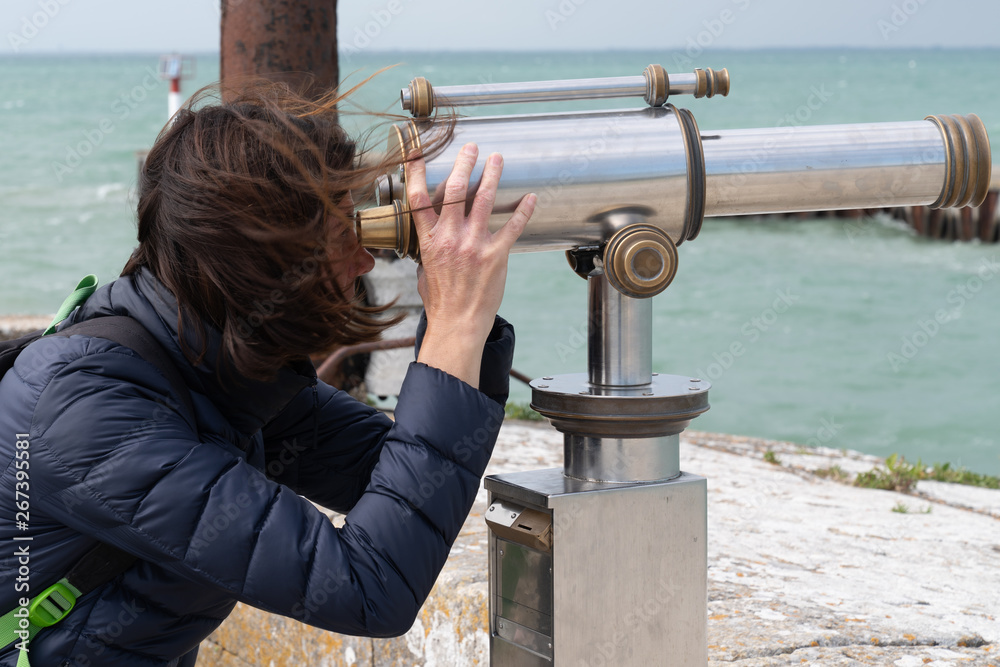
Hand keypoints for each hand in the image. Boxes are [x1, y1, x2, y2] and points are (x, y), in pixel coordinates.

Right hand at [406, 143, 535, 388]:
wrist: (458, 324)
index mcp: (429, 240)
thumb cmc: (441, 301)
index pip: (418, 198)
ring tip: (497, 159)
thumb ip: (429, 247)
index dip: (416, 171)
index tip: (418, 151)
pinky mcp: (496, 255)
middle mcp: (450, 237)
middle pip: (455, 189)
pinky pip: (512, 226)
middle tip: (472, 148)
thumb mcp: (424, 269)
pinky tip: (530, 197)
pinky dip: (523, 209)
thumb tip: (431, 235)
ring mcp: (474, 244)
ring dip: (492, 175)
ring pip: (484, 200)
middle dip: (464, 163)